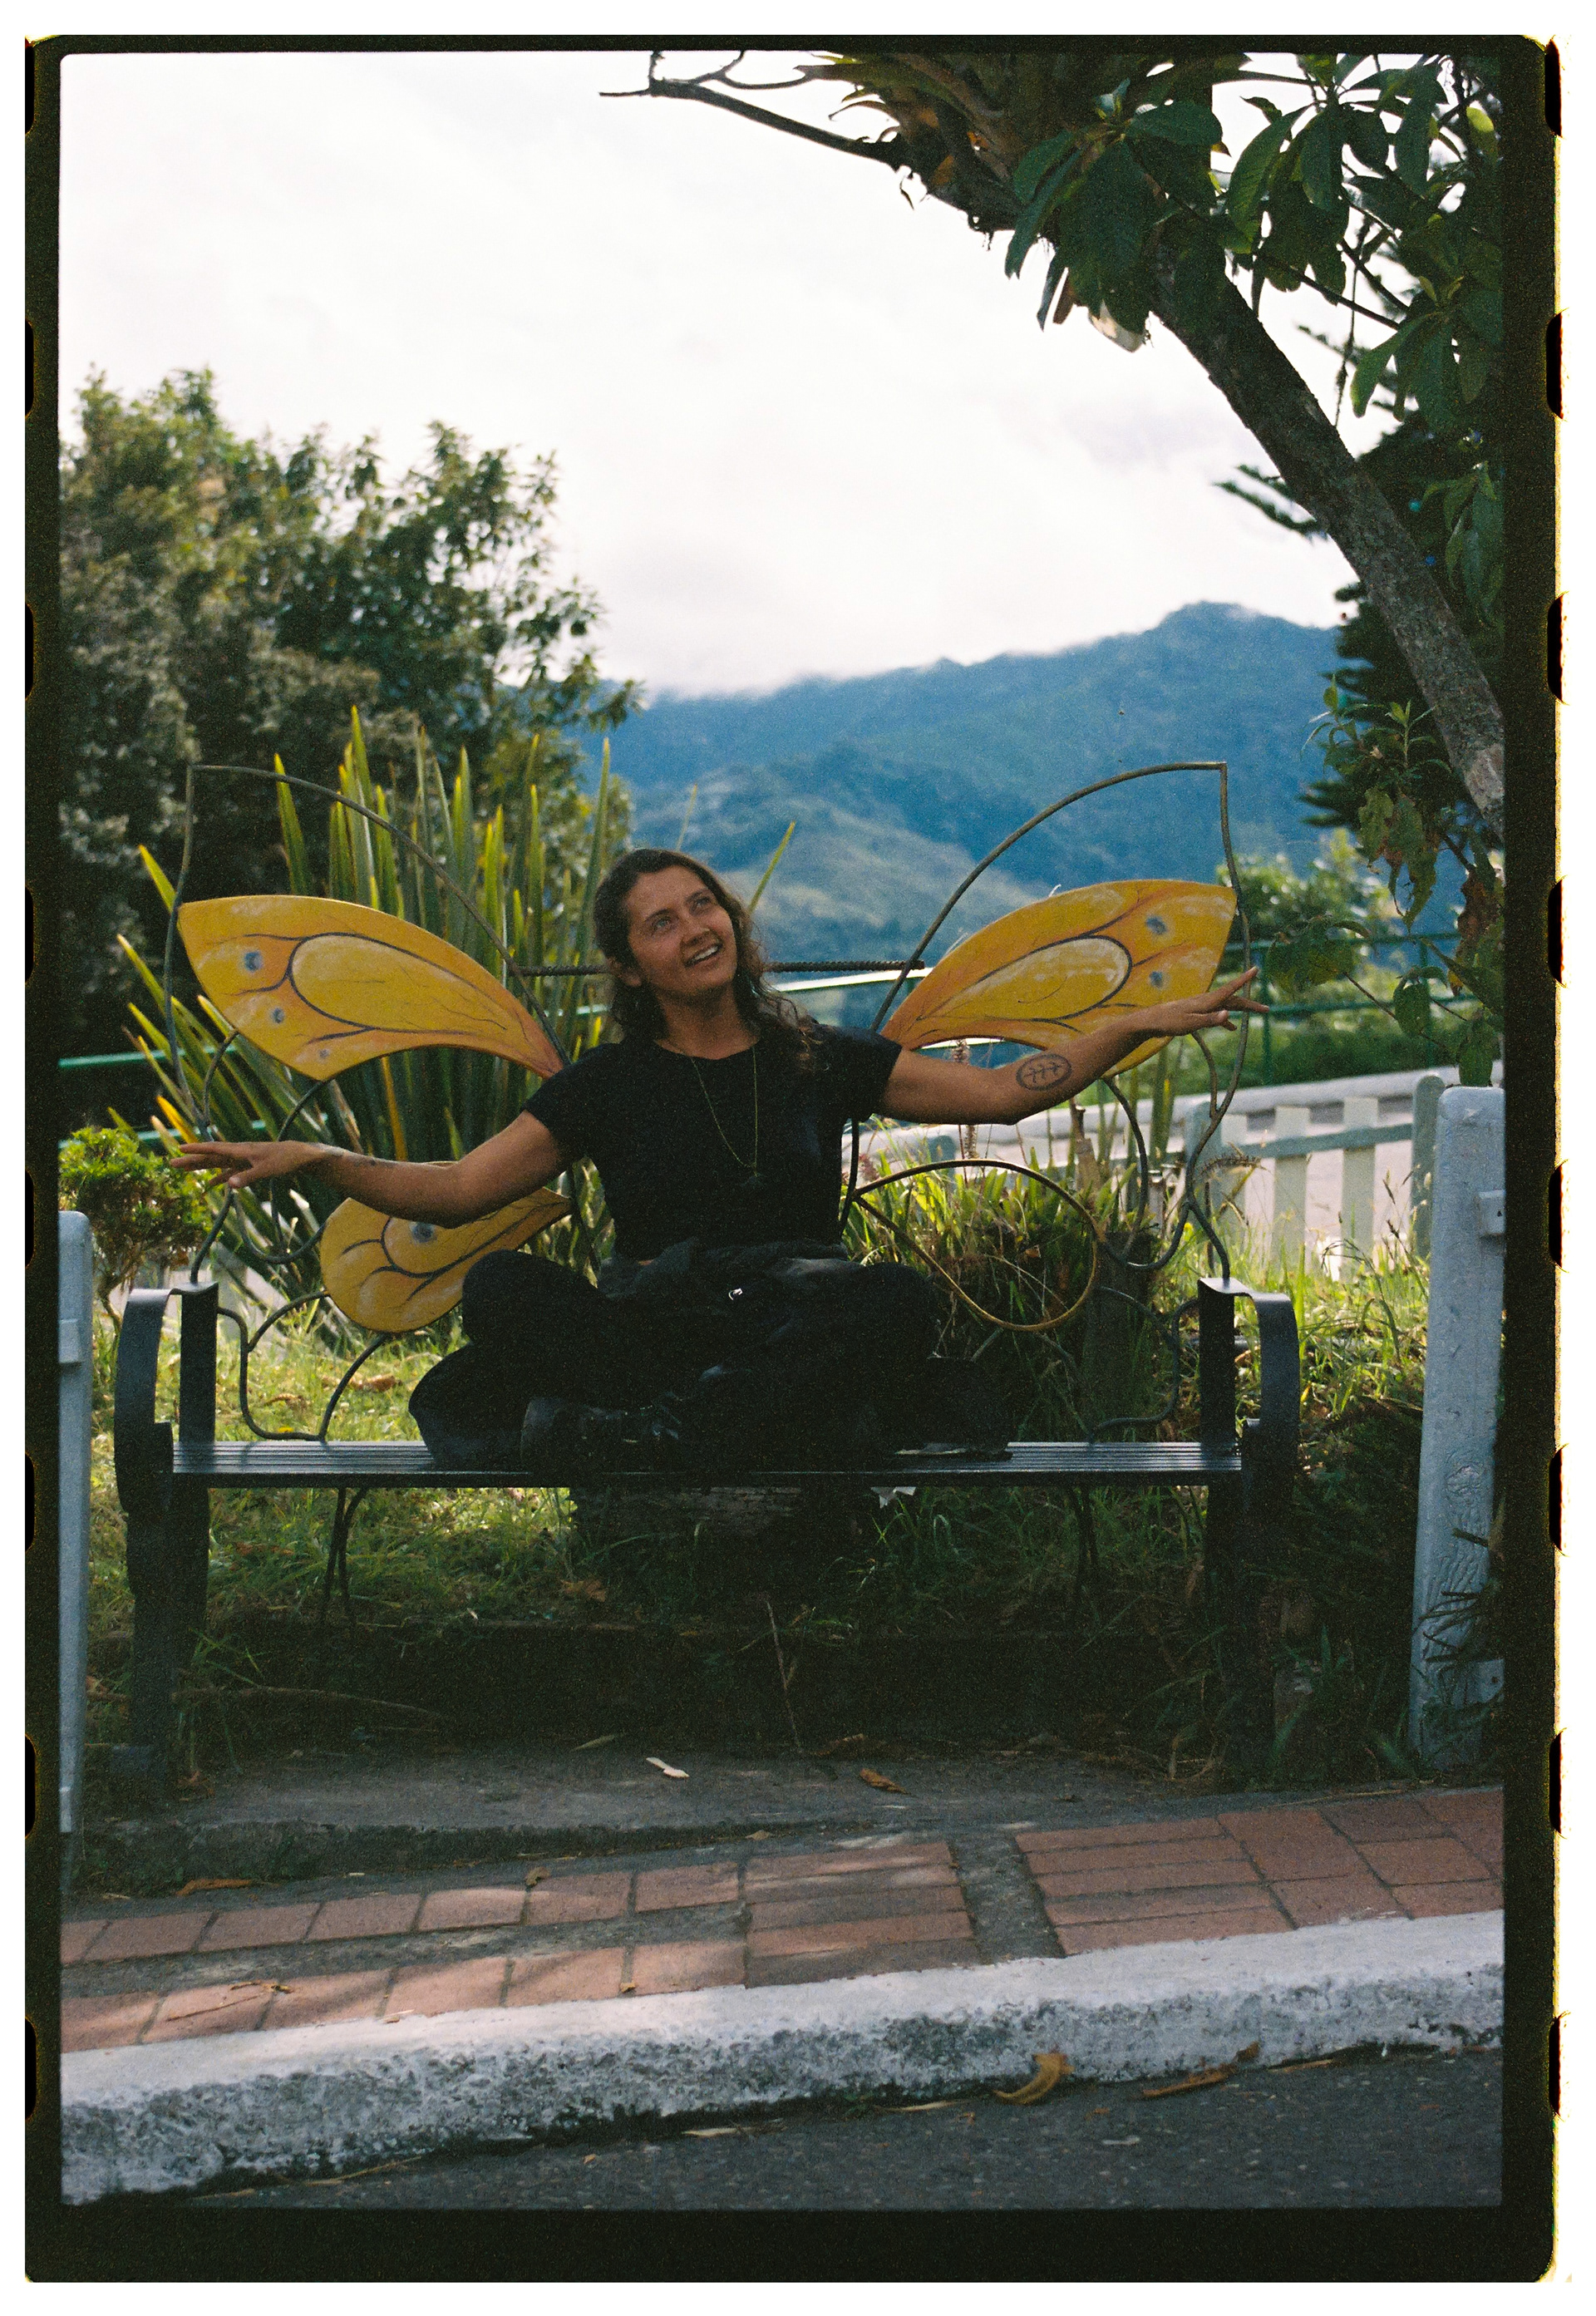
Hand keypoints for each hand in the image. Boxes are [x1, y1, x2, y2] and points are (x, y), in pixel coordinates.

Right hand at [174, 1139, 322, 1191]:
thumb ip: (247, 1178)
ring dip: (201, 1167)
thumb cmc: (285, 1161)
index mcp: (240, 1151)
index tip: (179, 1148)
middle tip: (172, 1163)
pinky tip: (210, 1185)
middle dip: (192, 1160)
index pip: (214, 1149)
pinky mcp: (249, 1167)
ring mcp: (243, 1160)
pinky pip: (230, 1172)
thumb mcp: (267, 1170)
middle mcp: (238, 1154)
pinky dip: (220, 1178)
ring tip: (184, 1170)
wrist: (300, 1157)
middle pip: (210, 1157)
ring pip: (217, 1164)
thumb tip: (228, 1186)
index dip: (197, 1149)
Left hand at [1138, 968, 1268, 1038]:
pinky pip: (1217, 1014)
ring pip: (1227, 1006)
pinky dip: (1226, 1020)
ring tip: (1256, 1013)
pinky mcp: (1197, 1012)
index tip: (1256, 969)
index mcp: (1207, 1002)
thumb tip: (1229, 1015)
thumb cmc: (1170, 1022)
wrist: (1152, 1021)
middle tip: (1267, 1010)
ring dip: (1242, 1010)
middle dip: (1250, 1005)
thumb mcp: (1191, 1024)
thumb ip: (1210, 1020)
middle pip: (1233, 1000)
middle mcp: (1207, 1001)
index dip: (1243, 980)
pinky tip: (1231, 1028)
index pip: (1230, 989)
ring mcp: (1203, 1006)